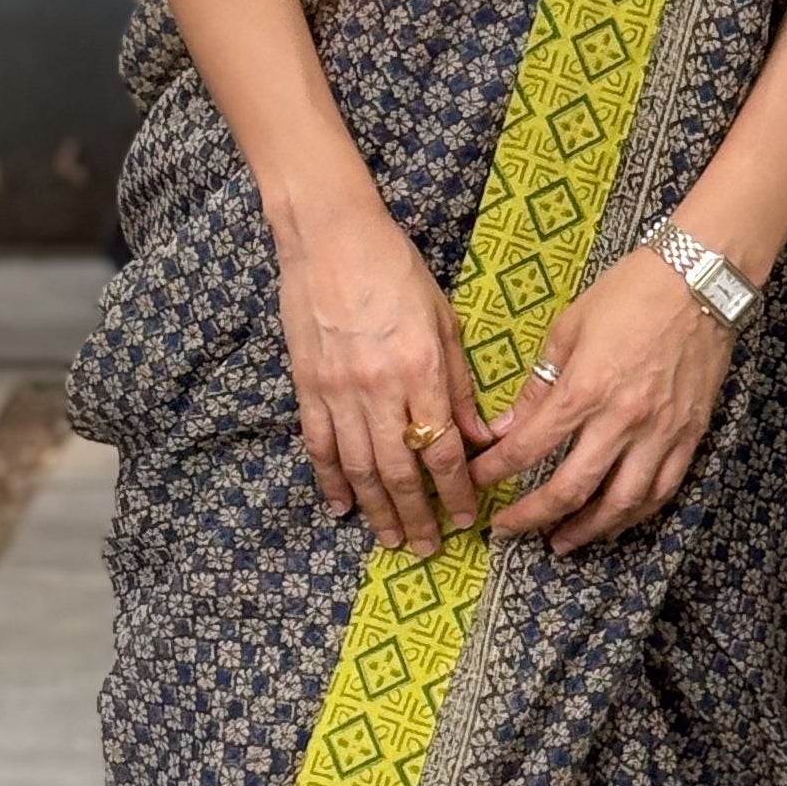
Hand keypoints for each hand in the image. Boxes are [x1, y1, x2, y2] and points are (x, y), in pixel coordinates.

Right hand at [276, 188, 493, 555]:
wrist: (330, 237)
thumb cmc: (395, 269)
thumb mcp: (443, 321)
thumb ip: (459, 384)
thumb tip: (478, 437)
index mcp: (420, 371)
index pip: (442, 450)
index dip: (455, 493)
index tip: (466, 519)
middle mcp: (378, 390)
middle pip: (399, 471)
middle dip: (417, 516)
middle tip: (428, 548)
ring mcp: (338, 391)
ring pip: (358, 468)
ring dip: (377, 511)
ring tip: (391, 540)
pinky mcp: (307, 386)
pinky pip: (320, 446)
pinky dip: (330, 481)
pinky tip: (342, 507)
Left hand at [485, 246, 733, 552]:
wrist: (701, 281)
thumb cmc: (629, 294)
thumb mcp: (569, 329)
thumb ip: (539, 386)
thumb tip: (509, 428)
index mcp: (584, 390)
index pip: (529, 448)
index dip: (496, 472)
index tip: (475, 483)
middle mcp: (622, 421)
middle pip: (571, 489)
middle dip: (532, 517)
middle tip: (507, 532)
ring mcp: (660, 433)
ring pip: (621, 503)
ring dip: (586, 530)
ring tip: (561, 543)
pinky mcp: (690, 437)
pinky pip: (662, 491)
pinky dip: (635, 515)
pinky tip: (614, 522)